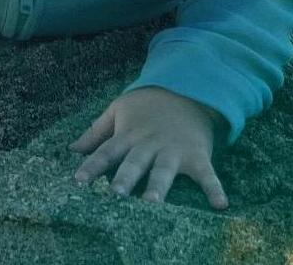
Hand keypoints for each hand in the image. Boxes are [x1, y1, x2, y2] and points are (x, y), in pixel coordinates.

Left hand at [71, 87, 227, 208]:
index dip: (92, 166)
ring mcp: (173, 150)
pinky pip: (206, 174)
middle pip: (134, 163)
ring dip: (158, 186)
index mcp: (129, 135)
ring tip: (153, 204)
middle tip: (115, 196)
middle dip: (125, 178)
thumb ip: (97, 131)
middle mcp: (149, 144)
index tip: (78, 182)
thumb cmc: (148, 104)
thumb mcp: (119, 109)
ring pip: (163, 170)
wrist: (186, 88)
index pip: (106, 152)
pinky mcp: (196, 155)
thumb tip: (72, 150)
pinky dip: (214, 188)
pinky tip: (220, 205)